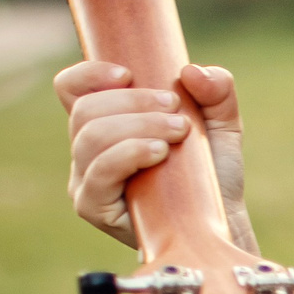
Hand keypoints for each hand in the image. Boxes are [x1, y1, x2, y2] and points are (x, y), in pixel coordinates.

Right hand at [53, 59, 253, 252]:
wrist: (221, 222)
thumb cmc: (212, 173)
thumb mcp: (222, 123)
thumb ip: (216, 90)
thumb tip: (189, 71)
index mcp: (105, 123)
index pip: (71, 89)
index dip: (90, 74)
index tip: (128, 74)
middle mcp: (88, 151)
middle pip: (85, 109)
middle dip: (134, 101)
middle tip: (176, 109)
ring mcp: (86, 180)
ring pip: (91, 136)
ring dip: (139, 125)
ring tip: (178, 132)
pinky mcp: (94, 208)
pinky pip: (99, 172)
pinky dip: (129, 153)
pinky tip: (159, 153)